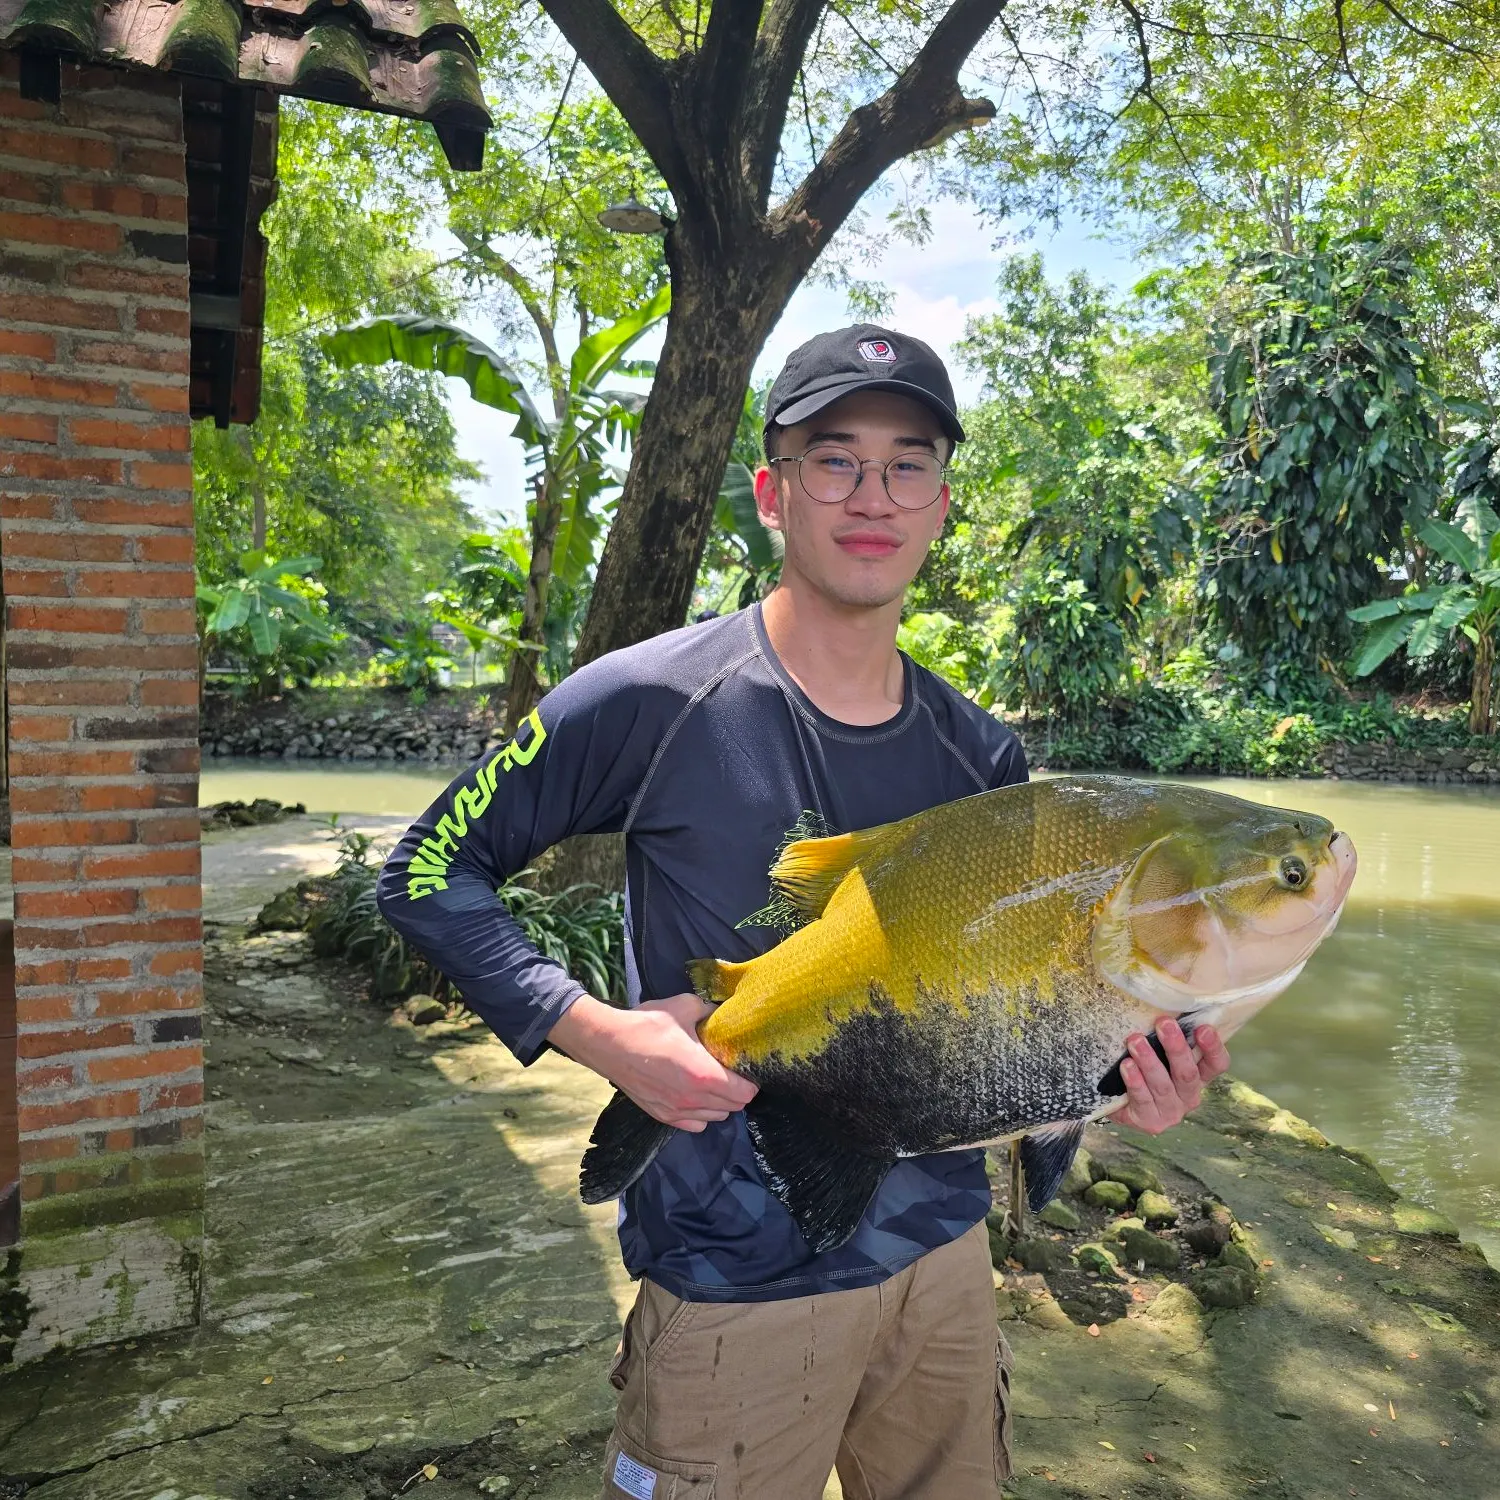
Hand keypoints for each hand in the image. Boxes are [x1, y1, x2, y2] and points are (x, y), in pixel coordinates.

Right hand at [547, 992, 757, 1132]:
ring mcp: (678, 1111)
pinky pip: (696, 1124)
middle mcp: (694, 1099)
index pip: (745, 1092)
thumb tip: (724, 1010)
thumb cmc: (647, 1025)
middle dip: (739, 1091)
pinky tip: (695, 1095)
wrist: (608, 1044)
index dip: (752, 1081)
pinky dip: (702, 1114)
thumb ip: (710, 1009)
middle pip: (734, 1106)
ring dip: (721, 1103)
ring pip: (717, 1117)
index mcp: (704, 1074)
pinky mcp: (663, 1116)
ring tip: (714, 1083)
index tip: (747, 1067)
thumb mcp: (684, 1007)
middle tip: (732, 1072)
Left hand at [1114, 1018, 1230, 1134]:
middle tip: (1163, 1023)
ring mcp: (1171, 1111)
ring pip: (1163, 1085)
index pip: (1217, 1064)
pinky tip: (1127, 1066)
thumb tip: (1165, 1003)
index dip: (1213, 1047)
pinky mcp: (1150, 1122)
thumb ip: (1168, 1036)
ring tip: (1135, 1041)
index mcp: (1199, 1077)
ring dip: (1150, 1061)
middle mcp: (1189, 1096)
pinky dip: (1135, 1081)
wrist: (1119, 1102)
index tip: (1203, 1028)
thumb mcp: (1159, 1051)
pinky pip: (1143, 1099)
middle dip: (1176, 1047)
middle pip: (1187, 1073)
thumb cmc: (1144, 1069)